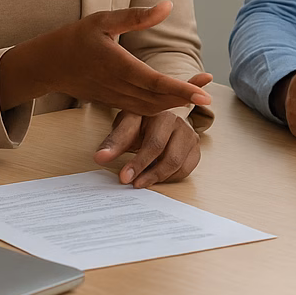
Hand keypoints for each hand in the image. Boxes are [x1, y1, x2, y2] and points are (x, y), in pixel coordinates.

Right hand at [0, 2, 211, 115]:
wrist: (48, 64)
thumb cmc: (76, 37)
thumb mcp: (104, 20)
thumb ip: (137, 16)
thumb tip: (168, 5)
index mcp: (117, 65)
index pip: (155, 82)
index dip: (181, 88)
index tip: (205, 91)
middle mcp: (117, 86)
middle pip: (158, 99)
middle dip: (185, 96)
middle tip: (208, 86)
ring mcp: (115, 98)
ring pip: (151, 107)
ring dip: (175, 102)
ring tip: (198, 89)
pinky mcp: (113, 102)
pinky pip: (141, 109)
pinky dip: (160, 106)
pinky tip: (174, 98)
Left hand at [92, 79, 210, 186]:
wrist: (159, 115)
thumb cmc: (140, 121)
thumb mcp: (125, 125)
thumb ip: (113, 142)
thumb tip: (100, 158)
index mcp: (158, 111)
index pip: (150, 141)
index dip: (137, 162)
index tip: (124, 177)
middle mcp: (177, 120)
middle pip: (165, 154)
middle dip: (146, 172)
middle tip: (131, 183)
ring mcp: (189, 134)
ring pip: (177, 163)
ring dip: (157, 177)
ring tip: (141, 181)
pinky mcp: (195, 147)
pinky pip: (185, 169)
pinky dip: (170, 177)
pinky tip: (156, 176)